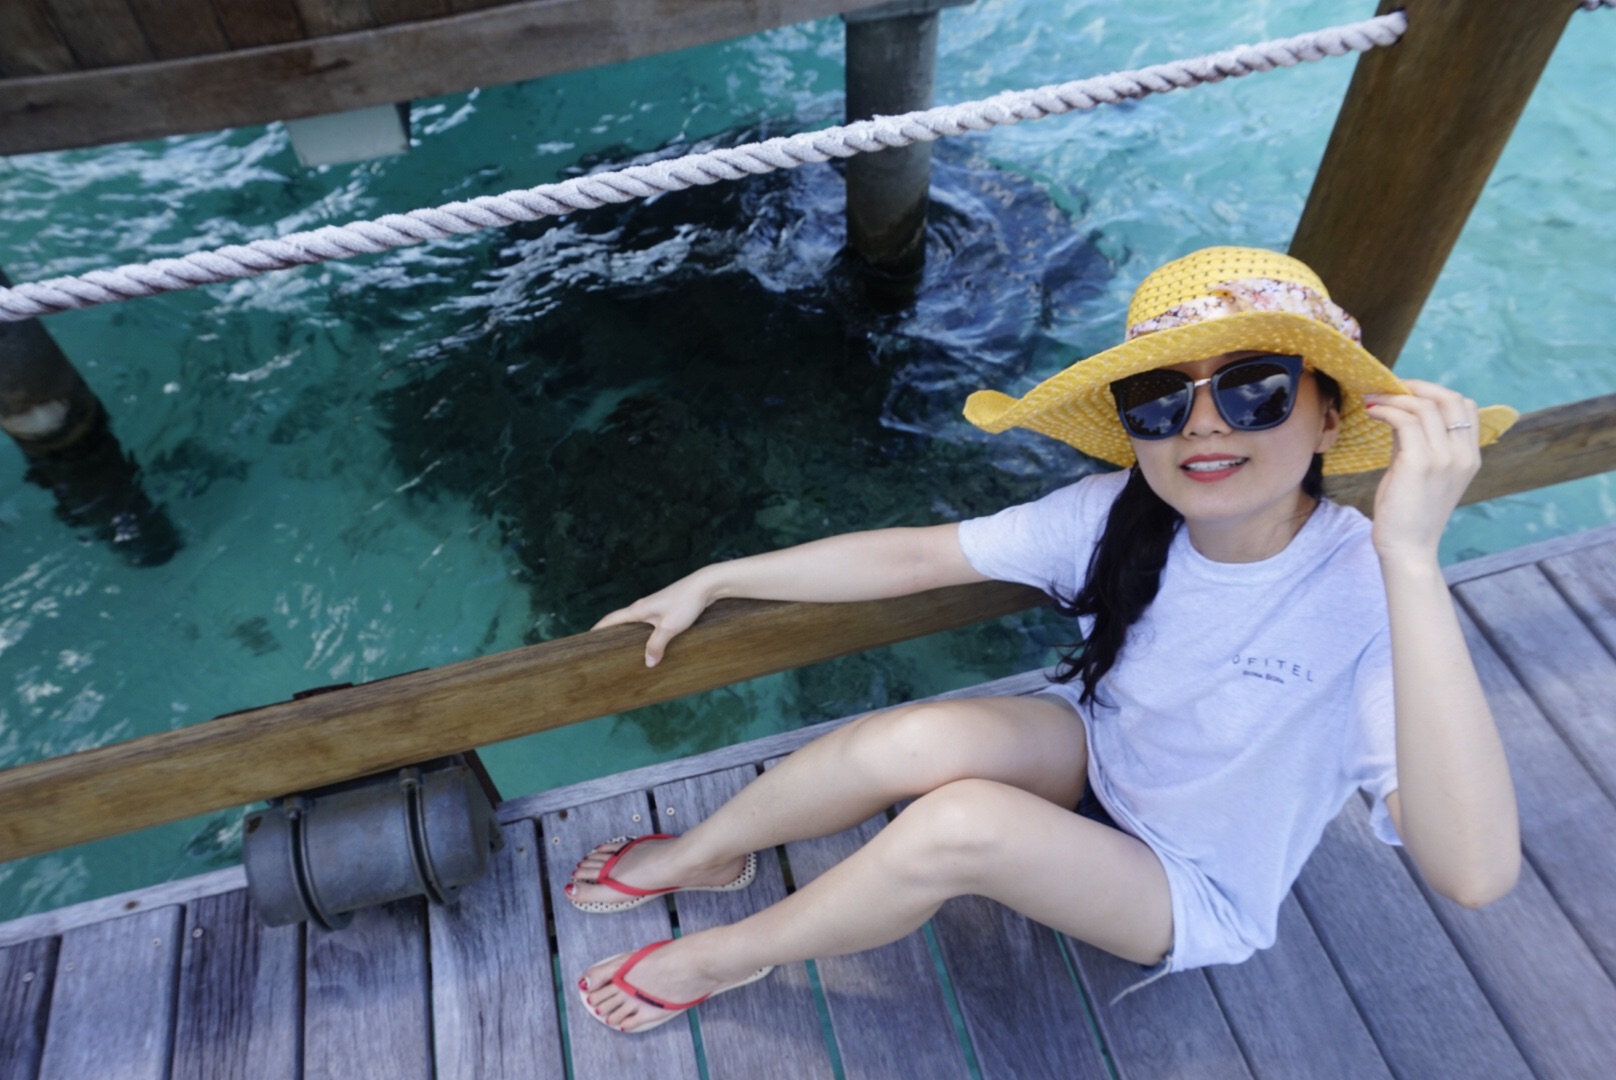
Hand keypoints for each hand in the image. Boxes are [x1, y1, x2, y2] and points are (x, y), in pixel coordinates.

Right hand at [591, 570, 714, 667]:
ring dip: (631, 635)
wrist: (706, 586)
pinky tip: (653, 644)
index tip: (587, 640)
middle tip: (605, 651)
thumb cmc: (686, 603)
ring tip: (628, 652)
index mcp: (638, 610)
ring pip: (637, 623)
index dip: (598, 629)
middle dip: (612, 634)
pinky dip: (646, 634)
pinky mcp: (667, 609)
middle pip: (622, 621)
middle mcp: (644, 607)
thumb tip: (648, 663)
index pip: (611, 619)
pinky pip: (651, 623)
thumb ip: (656, 645)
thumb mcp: (669, 628)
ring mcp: (656, 607)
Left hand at [1362, 379, 1480, 563]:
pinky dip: (1387, 410)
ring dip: (1394, 397)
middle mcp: (1463, 455)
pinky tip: (1371, 413)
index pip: (1466, 406)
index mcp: (1469, 456)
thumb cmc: (1408, 512)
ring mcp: (1445, 459)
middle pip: (1451, 398)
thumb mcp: (1418, 470)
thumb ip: (1415, 441)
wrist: (1407, 548)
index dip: (1435, 392)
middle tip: (1388, 387)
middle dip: (1418, 386)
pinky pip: (1405, 421)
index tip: (1406, 392)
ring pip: (1425, 406)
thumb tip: (1399, 411)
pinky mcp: (1420, 464)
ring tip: (1372, 400)